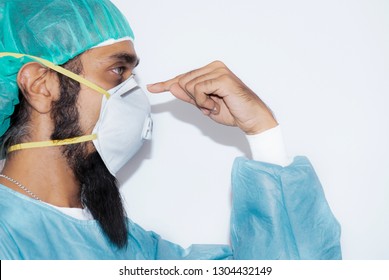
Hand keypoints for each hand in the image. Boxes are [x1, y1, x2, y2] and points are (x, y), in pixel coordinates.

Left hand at [147, 61, 277, 134]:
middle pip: (183, 81)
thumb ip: (189, 96)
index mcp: (210, 71)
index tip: (153, 87)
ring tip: (215, 106)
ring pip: (189, 86)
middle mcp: (214, 67)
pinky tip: (216, 105)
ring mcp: (218, 70)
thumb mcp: (204, 105)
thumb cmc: (232, 111)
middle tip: (209, 106)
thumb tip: (173, 86)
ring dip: (199, 102)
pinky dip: (203, 102)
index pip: (183, 77)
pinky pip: (198, 89)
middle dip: (192, 99)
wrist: (251, 119)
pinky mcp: (221, 78)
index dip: (167, 84)